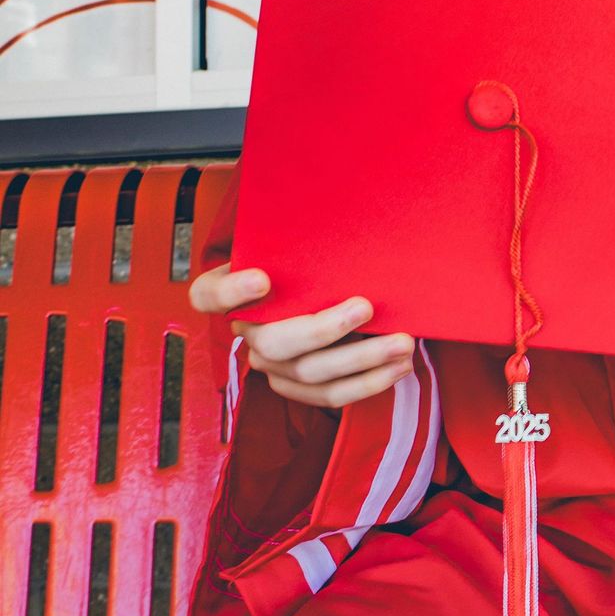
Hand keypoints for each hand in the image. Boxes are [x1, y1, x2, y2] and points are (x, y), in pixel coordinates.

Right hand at [187, 263, 414, 411]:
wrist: (326, 293)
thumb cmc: (309, 265)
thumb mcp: (298, 248)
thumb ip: (303, 244)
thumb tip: (345, 220)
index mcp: (231, 292)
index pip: (210, 294)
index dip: (232, 291)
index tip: (263, 279)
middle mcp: (247, 332)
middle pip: (273, 342)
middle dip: (324, 328)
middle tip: (365, 307)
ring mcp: (271, 364)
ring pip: (309, 372)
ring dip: (362, 360)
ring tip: (402, 344)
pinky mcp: (296, 387)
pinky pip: (329, 395)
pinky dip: (368, 383)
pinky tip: (398, 366)